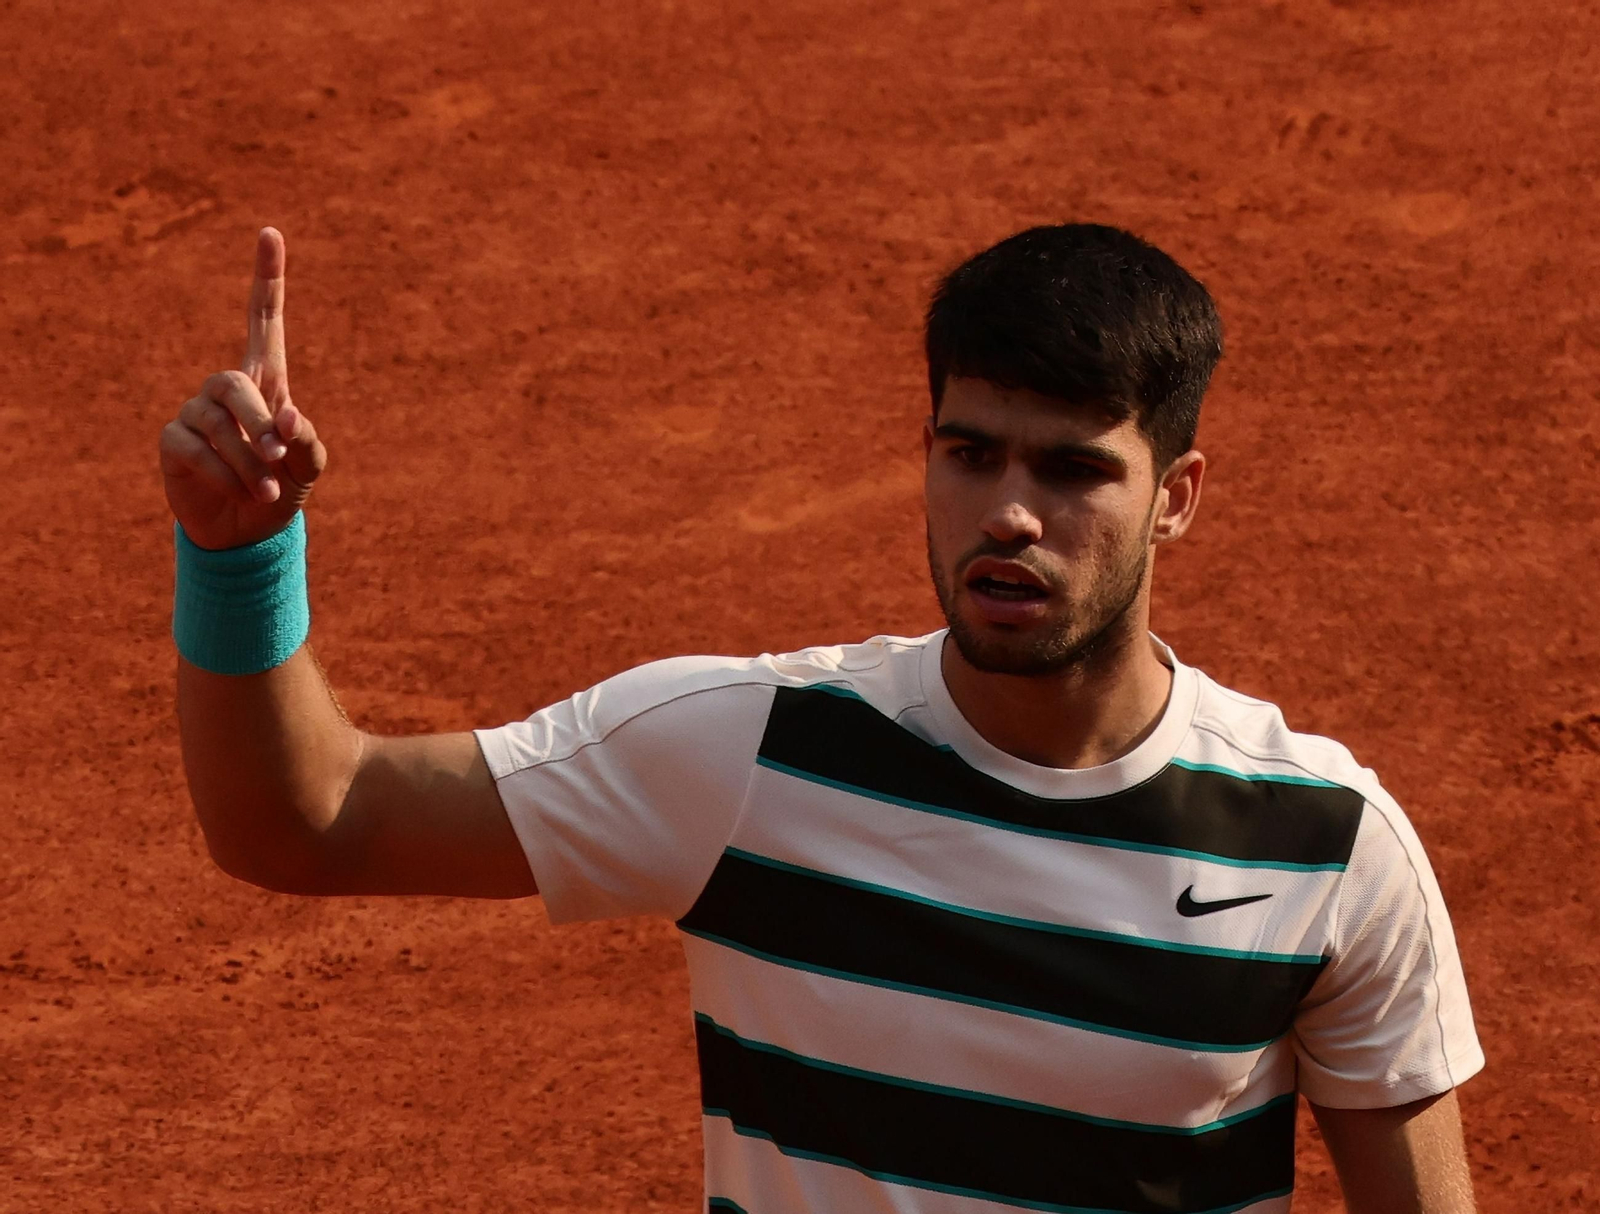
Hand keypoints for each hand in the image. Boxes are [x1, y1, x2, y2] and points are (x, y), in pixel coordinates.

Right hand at [159, 227, 327, 550]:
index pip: (263, 319)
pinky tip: (242, 492)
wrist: (248, 530)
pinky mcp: (173, 442)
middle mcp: (226, 389)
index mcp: (267, 381)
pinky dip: (224, 474)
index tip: (270, 233)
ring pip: (216, 423)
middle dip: (258, 422)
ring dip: (247, 462)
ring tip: (267, 492)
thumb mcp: (308, 465)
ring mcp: (195, 412)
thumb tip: (287, 416)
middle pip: (235, 382)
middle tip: (278, 456)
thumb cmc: (283, 487)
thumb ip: (305, 438)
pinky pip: (195, 449)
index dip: (266, 278)